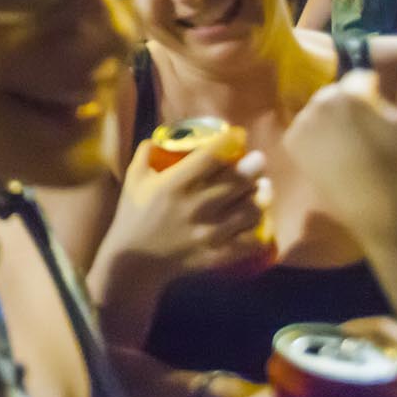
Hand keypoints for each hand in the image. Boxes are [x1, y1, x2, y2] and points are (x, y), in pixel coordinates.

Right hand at [102, 127, 270, 279]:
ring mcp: (210, 233)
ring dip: (261, 196)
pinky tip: (260, 219)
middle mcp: (196, 206)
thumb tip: (162, 137)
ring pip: (251, 210)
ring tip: (264, 187)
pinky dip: (261, 229)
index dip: (230, 141)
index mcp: (174, 185)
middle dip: (254, 165)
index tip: (238, 135)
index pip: (211, 157)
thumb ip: (146, 154)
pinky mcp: (218, 254)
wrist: (134, 261)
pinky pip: (251, 241)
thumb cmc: (133, 215)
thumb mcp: (133, 179)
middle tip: (258, 159)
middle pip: (239, 181)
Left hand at [283, 68, 396, 240]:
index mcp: (350, 94)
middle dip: (349, 106)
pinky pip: (304, 128)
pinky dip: (315, 136)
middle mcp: (320, 103)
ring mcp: (302, 122)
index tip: (380, 119)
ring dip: (331, 120)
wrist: (378, 208)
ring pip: (319, 110)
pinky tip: (334, 154)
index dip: (373, 95)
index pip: (359, 78)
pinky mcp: (291, 142)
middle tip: (366, 136)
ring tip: (351, 147)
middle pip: (335, 93)